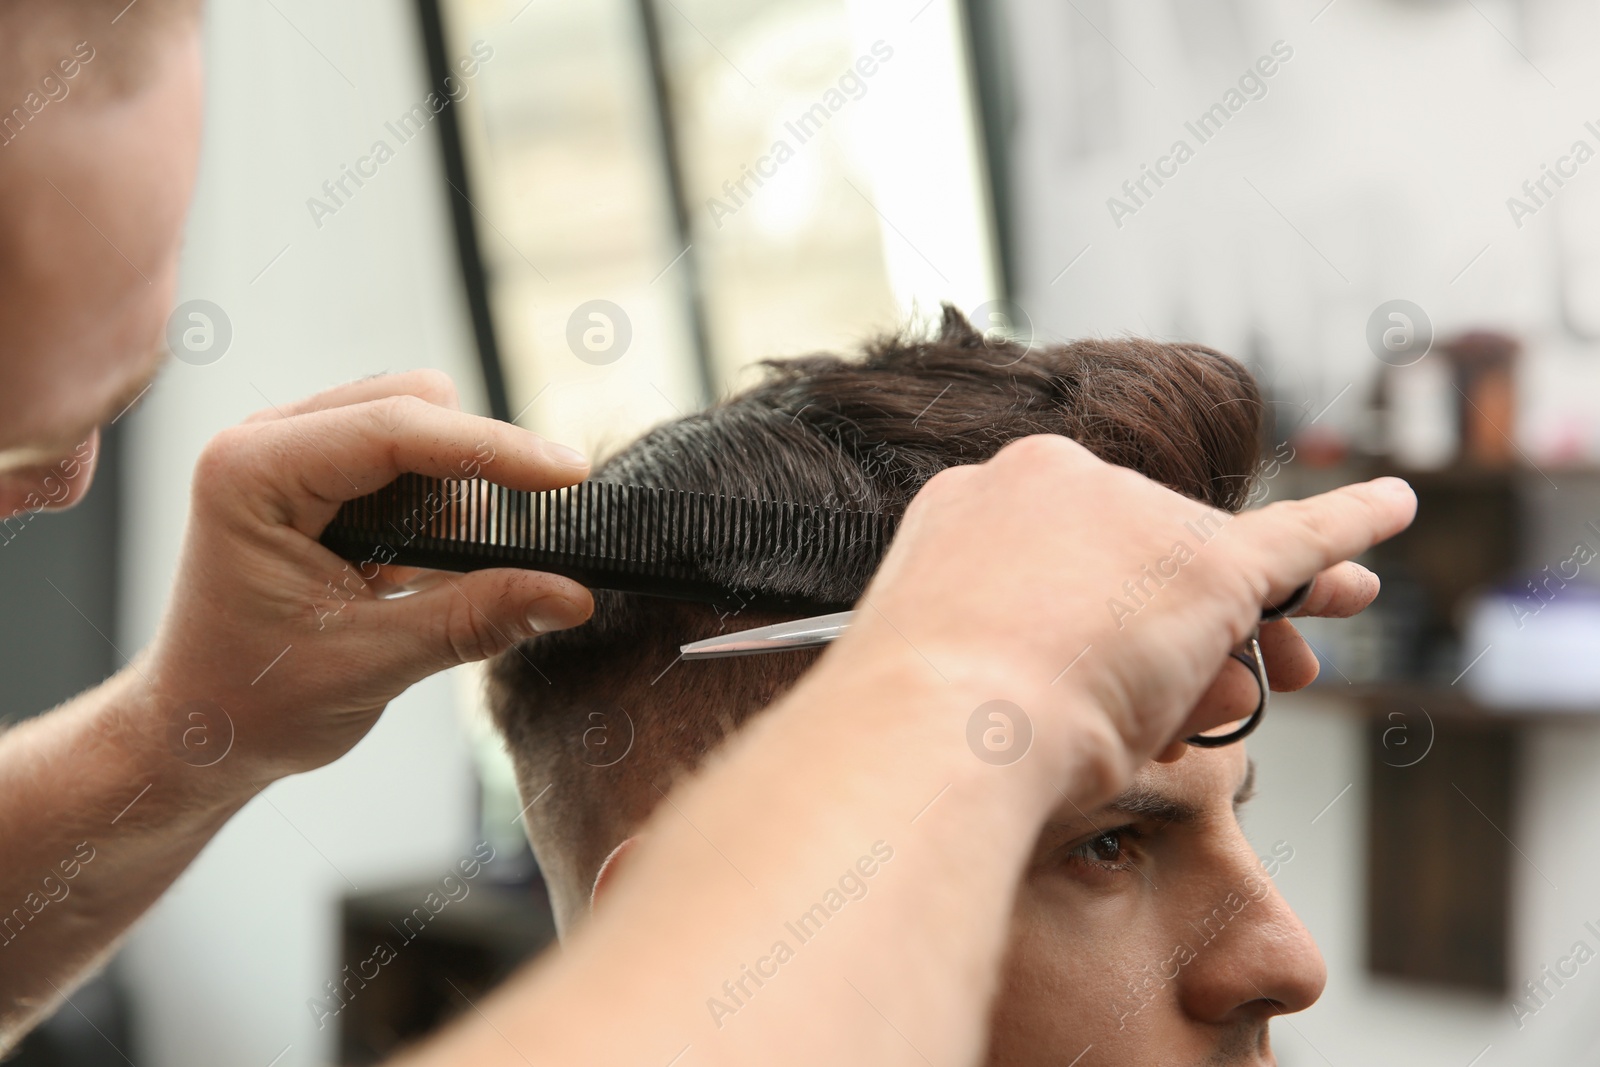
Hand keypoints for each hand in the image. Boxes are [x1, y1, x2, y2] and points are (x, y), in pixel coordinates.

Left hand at [139, 371, 594, 793]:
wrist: (198, 730)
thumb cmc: (253, 703)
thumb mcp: (374, 664)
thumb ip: (475, 618)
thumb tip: (571, 594)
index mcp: (253, 474)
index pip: (397, 428)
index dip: (493, 448)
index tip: (568, 474)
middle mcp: (265, 443)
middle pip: (415, 404)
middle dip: (470, 472)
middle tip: (481, 559)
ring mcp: (289, 452)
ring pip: (417, 424)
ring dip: (448, 496)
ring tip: (415, 581)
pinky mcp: (314, 474)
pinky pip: (403, 456)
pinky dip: (430, 506)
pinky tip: (404, 571)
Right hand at [851, 434, 1415, 793]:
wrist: (939, 727)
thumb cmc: (921, 722)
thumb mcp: (960, 661)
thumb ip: (1018, 642)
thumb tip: (1106, 676)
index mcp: (978, 501)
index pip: (1069, 549)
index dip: (1105, 609)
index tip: (1115, 654)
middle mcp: (1055, 483)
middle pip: (1144, 553)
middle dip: (1184, 619)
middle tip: (1223, 679)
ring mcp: (1131, 514)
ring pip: (1210, 571)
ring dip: (1251, 624)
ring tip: (1282, 671)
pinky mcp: (1208, 561)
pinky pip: (1298, 538)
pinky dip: (1352, 525)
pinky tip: (1394, 507)